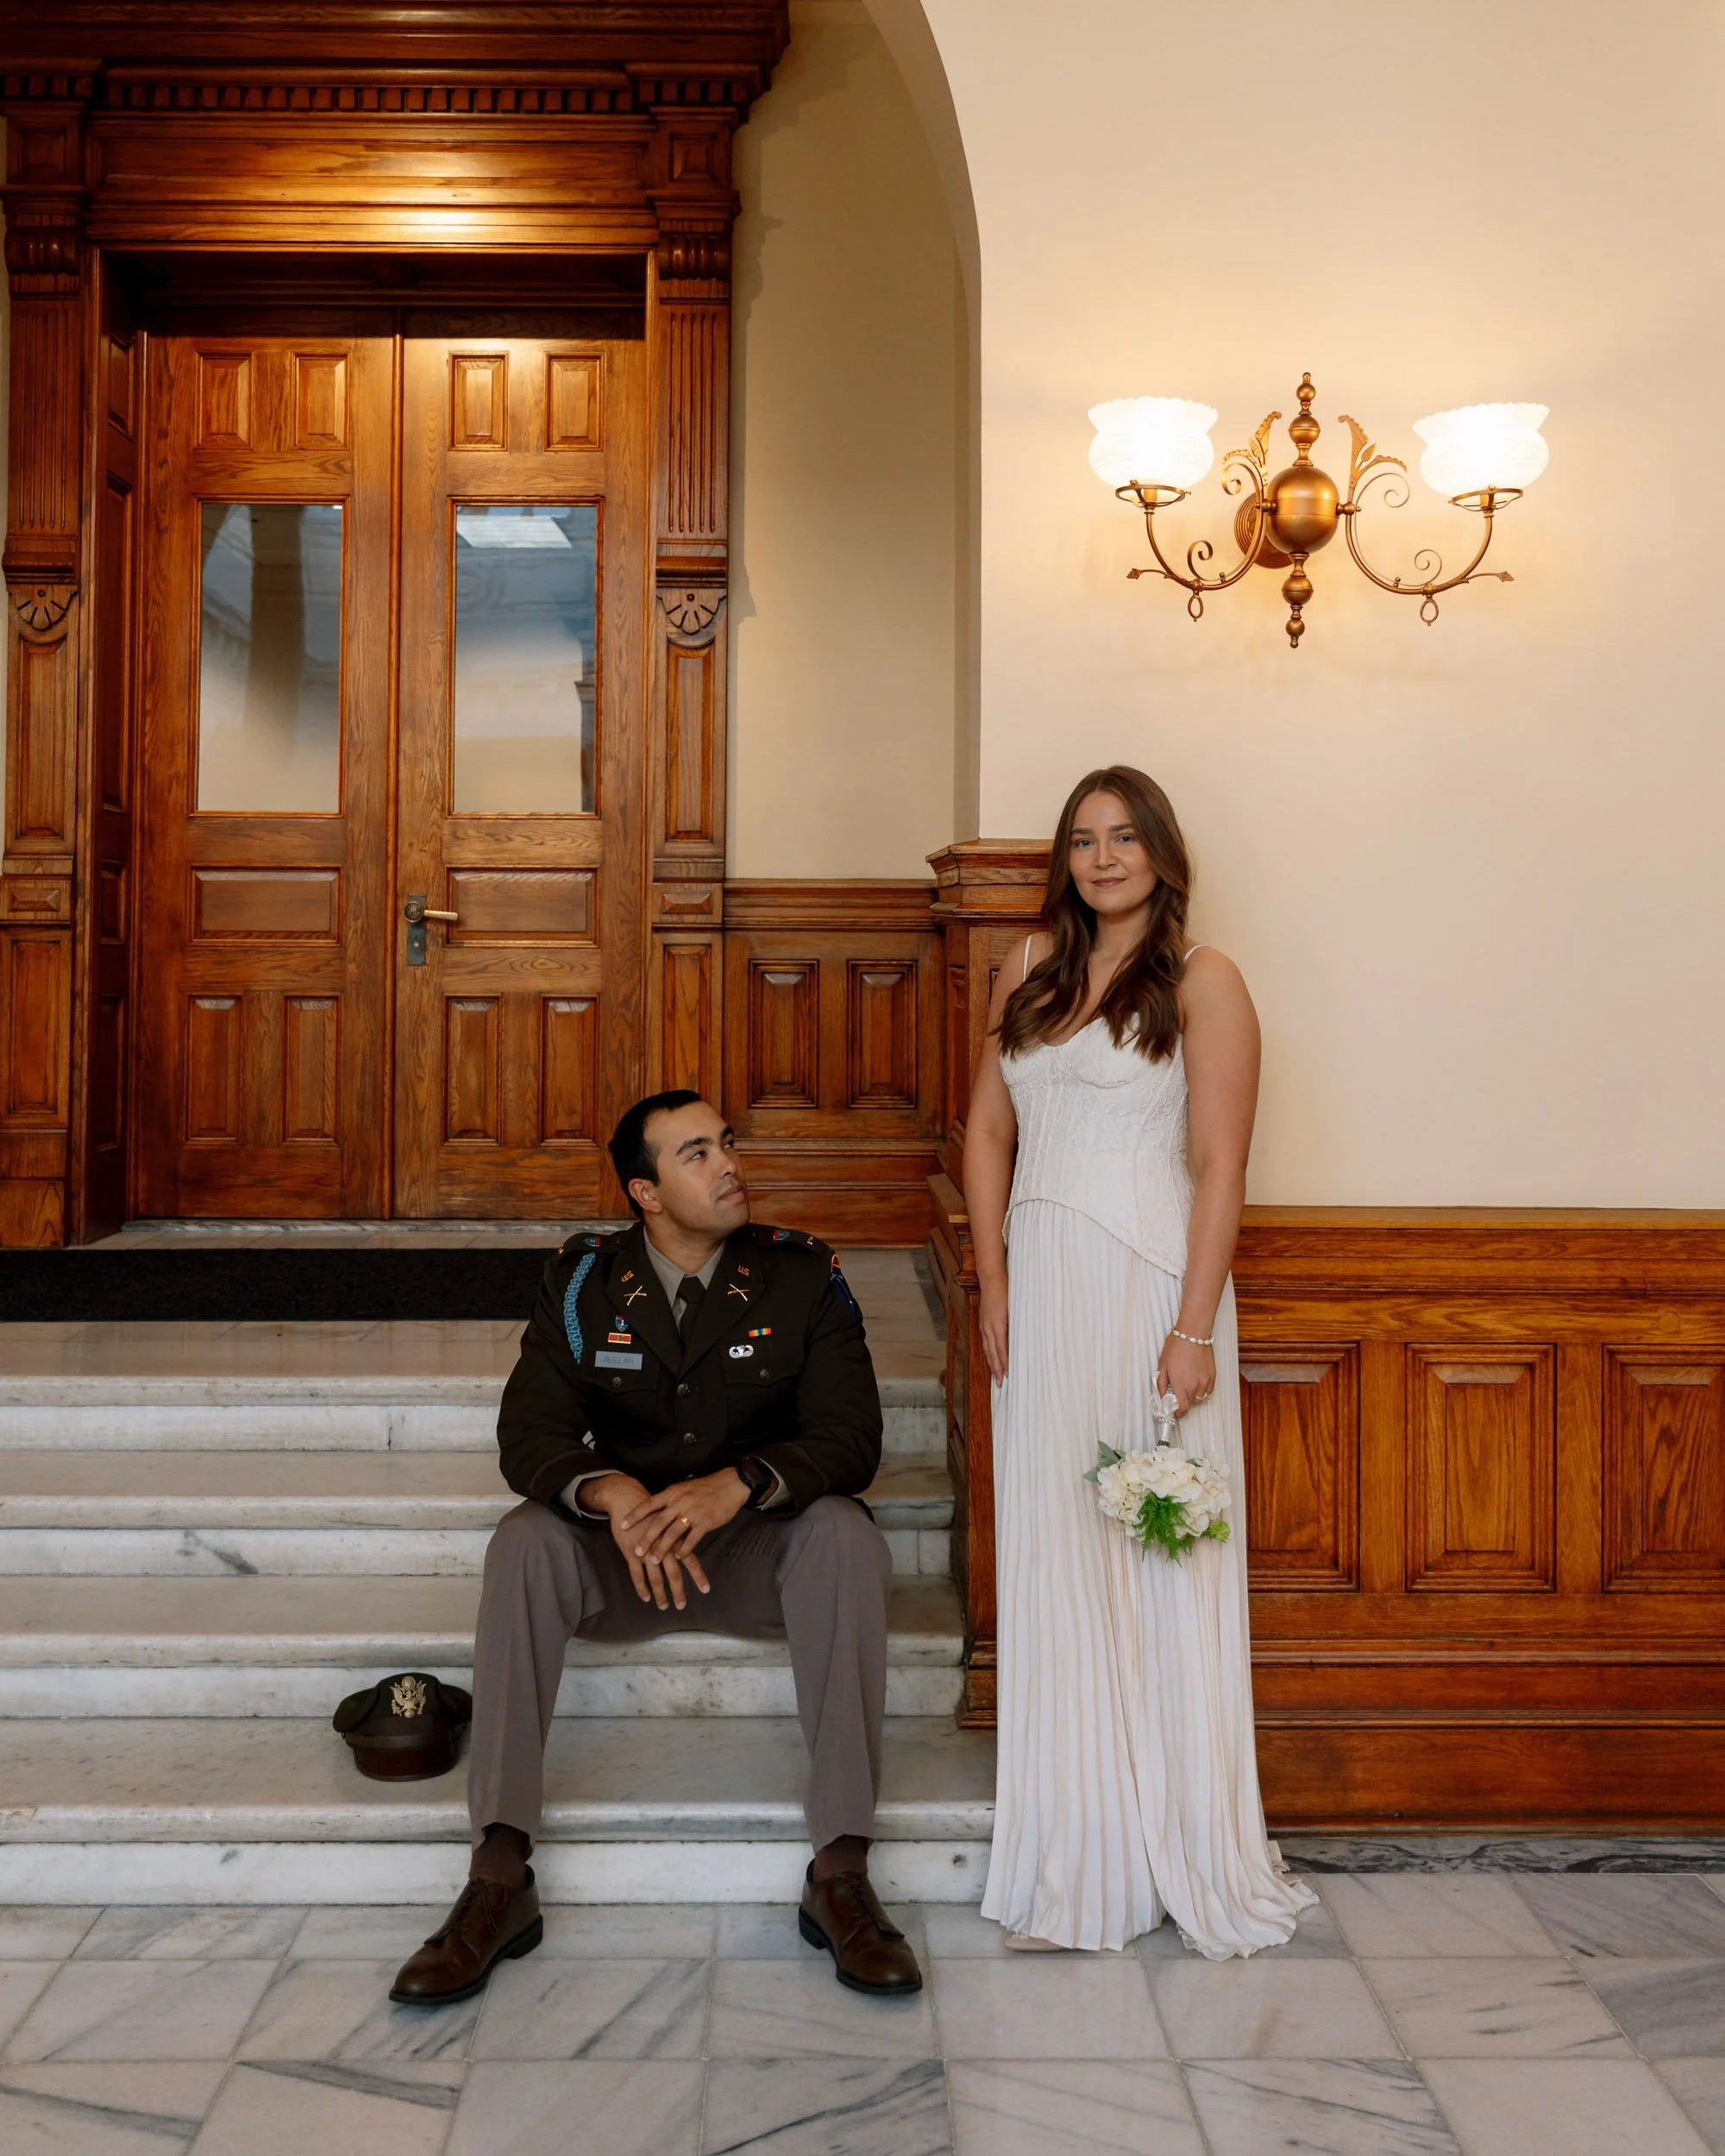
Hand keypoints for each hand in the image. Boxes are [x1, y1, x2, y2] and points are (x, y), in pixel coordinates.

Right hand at [583, 1471, 709, 1611]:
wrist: (628, 1500)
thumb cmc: (651, 1512)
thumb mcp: (669, 1522)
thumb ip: (678, 1537)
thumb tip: (688, 1550)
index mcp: (674, 1538)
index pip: (690, 1560)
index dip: (698, 1575)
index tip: (706, 1590)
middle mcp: (663, 1546)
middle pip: (673, 1573)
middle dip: (678, 1591)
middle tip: (681, 1605)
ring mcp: (646, 1551)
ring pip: (655, 1578)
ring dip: (660, 1594)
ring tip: (663, 1606)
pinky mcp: (631, 1553)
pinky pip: (637, 1575)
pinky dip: (641, 1588)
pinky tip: (646, 1597)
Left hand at [619, 1467, 751, 1578]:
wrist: (731, 1484)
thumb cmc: (707, 1488)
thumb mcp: (685, 1489)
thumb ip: (671, 1500)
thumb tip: (656, 1512)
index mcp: (673, 1492)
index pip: (649, 1504)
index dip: (635, 1515)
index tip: (622, 1525)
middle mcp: (681, 1501)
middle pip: (658, 1522)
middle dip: (646, 1538)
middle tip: (636, 1551)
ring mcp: (693, 1512)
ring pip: (673, 1533)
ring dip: (662, 1548)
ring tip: (654, 1559)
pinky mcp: (706, 1522)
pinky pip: (692, 1539)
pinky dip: (684, 1550)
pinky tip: (678, 1558)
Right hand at [979, 1275, 1008, 1381]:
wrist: (991, 1278)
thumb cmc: (1006, 1291)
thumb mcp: (1015, 1308)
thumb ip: (1017, 1325)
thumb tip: (1023, 1341)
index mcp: (997, 1325)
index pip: (1001, 1350)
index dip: (1004, 1364)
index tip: (1008, 1376)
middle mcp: (988, 1328)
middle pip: (992, 1353)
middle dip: (996, 1369)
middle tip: (1000, 1385)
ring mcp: (984, 1325)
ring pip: (987, 1349)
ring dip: (991, 1364)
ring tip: (995, 1376)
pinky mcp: (983, 1322)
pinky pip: (985, 1342)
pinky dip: (988, 1353)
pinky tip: (991, 1358)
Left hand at [1156, 1331, 1216, 1416]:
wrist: (1193, 1334)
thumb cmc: (1176, 1347)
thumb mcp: (1162, 1365)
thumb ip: (1161, 1384)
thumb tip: (1162, 1397)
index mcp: (1181, 1385)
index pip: (1183, 1408)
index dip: (1179, 1413)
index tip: (1175, 1412)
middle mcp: (1195, 1386)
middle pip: (1191, 1404)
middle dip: (1184, 1402)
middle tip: (1178, 1394)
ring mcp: (1205, 1382)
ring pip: (1200, 1398)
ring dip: (1193, 1396)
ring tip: (1188, 1385)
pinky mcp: (1213, 1376)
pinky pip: (1209, 1390)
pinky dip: (1203, 1390)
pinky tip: (1197, 1382)